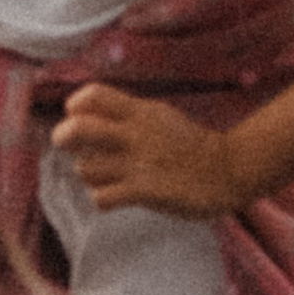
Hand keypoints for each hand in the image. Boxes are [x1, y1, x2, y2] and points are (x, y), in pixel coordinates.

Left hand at [51, 83, 244, 218]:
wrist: (230, 170)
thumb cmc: (189, 145)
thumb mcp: (159, 117)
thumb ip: (125, 114)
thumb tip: (85, 114)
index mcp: (139, 111)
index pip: (92, 95)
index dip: (75, 107)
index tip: (78, 118)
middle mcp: (134, 134)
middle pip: (77, 128)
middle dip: (64, 138)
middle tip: (69, 147)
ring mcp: (138, 163)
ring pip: (85, 168)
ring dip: (89, 176)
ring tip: (107, 178)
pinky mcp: (145, 191)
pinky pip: (102, 197)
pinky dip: (103, 199)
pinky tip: (116, 197)